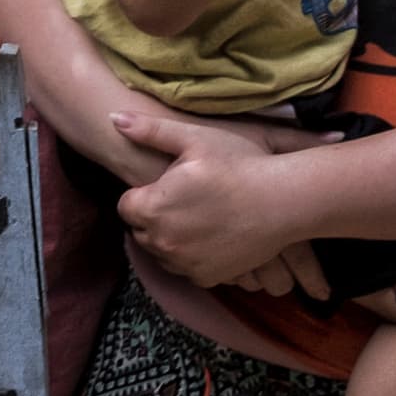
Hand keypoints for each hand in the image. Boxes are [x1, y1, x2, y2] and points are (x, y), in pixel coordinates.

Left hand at [111, 113, 321, 289]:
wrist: (281, 201)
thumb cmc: (238, 165)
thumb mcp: (194, 139)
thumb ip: (150, 131)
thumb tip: (113, 117)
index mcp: (152, 208)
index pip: (126, 207)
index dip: (144, 194)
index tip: (166, 185)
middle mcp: (162, 242)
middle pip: (141, 232)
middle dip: (154, 217)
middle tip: (184, 198)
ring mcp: (185, 264)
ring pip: (162, 253)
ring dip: (171, 238)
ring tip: (198, 215)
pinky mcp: (207, 278)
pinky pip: (187, 268)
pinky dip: (193, 255)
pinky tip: (213, 234)